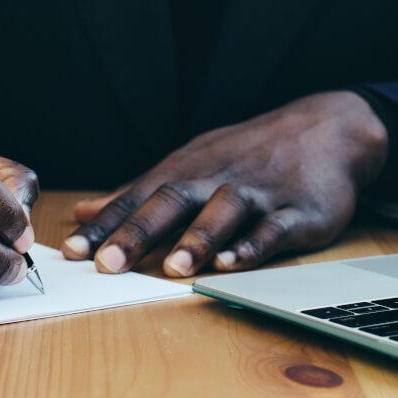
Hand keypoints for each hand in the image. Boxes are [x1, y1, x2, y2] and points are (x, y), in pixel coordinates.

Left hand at [60, 91, 387, 276]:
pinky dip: (254, 245)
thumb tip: (85, 211)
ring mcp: (257, 193)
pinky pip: (273, 229)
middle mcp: (216, 178)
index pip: (137, 197)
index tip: (71, 252)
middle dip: (139, 232)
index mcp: (187, 170)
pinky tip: (235, 263)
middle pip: (173, 201)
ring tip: (175, 268)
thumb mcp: (190, 163)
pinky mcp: (297, 211)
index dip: (105, 225)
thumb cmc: (247, 153)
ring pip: (224, 213)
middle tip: (108, 263)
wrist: (327, 129)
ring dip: (199, 238)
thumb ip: (138, 192)